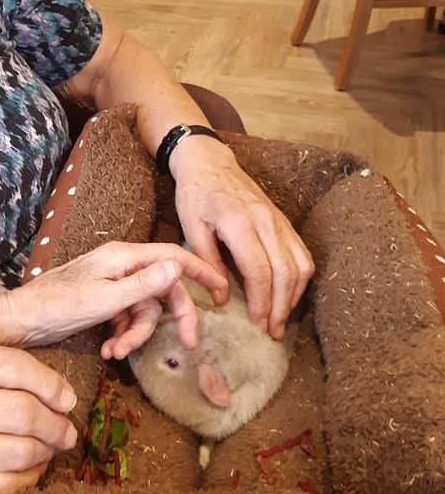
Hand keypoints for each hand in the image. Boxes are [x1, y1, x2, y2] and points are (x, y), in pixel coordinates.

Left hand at [0, 241, 227, 359]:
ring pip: (144, 308)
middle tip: (185, 345)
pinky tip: (110, 350)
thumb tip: (179, 267)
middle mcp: (121, 264)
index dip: (201, 271)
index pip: (173, 256)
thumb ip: (144, 284)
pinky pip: (127, 316)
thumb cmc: (58, 305)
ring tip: (117, 353)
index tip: (223, 290)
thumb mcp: (105, 299)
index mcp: (124, 256)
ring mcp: (112, 282)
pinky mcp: (103, 299)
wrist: (21, 320)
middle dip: (169, 319)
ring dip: (136, 334)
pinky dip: (123, 335)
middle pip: (162, 289)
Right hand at [0, 344, 77, 493]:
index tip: (66, 398)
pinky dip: (29, 477)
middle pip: (21, 413)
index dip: (50, 384)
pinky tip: (31, 467)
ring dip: (47, 451)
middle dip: (55, 424)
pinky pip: (6, 485)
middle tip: (65, 429)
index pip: (13, 368)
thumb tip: (64, 397)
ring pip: (19, 452)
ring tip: (50, 446)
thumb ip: (6, 369)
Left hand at [169, 137, 313, 338]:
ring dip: (294, 296)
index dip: (260, 301)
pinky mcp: (285, 221)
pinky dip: (300, 279)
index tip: (256, 324)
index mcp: (239, 222)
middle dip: (280, 307)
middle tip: (271, 332)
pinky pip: (302, 253)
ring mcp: (279, 220)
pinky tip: (289, 296)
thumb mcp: (190, 226)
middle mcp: (266, 221)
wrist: (210, 162)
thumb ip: (206, 261)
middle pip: (285, 271)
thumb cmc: (195, 195)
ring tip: (281, 319)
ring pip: (300, 264)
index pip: (259, 269)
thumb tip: (222, 298)